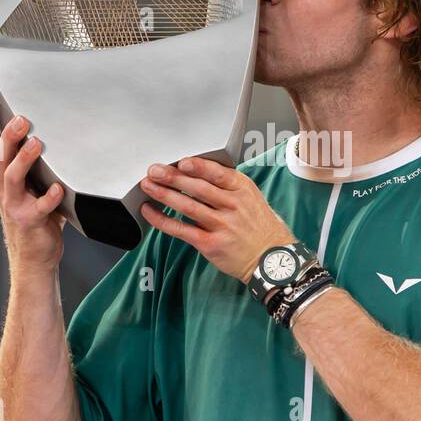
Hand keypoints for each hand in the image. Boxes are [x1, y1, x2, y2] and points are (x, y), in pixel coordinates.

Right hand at [0, 95, 66, 273]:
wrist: (34, 255)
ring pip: (12, 177)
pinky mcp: (29, 220)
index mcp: (1, 175)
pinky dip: (49, 197)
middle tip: (22, 119)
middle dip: (9, 136)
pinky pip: (39, 207)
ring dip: (24, 160)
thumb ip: (34, 161)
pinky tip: (58, 188)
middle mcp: (3, 187)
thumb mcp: (30, 183)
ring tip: (36, 144)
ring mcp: (14, 204)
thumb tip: (48, 128)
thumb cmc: (36, 213)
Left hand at [138, 156, 295, 282]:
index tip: (181, 162)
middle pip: (198, 188)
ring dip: (164, 194)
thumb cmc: (261, 228)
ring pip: (187, 206)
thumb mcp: (253, 198)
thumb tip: (199, 172)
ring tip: (148, 186)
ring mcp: (222, 225)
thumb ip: (229, 186)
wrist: (272, 259)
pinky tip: (151, 212)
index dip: (198, 167)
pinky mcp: (210, 244)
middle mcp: (233, 205)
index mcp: (243, 190)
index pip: (217, 173)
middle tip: (155, 170)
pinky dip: (163, 220)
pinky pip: (182, 230)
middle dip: (172, 177)